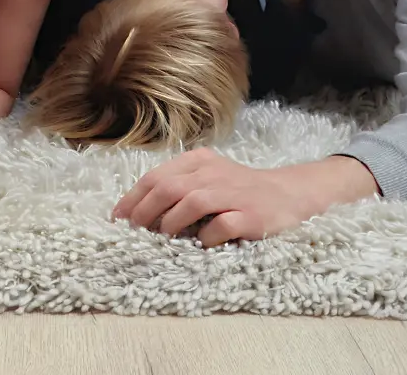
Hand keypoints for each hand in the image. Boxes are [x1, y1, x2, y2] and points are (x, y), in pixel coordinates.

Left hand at [112, 150, 377, 245]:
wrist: (290, 194)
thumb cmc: (239, 189)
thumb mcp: (208, 177)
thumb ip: (178, 186)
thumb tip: (137, 211)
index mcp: (199, 161)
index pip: (155, 176)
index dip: (132, 198)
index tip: (117, 219)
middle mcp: (214, 173)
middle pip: (167, 187)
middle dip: (143, 212)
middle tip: (133, 232)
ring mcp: (233, 194)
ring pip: (190, 202)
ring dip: (170, 223)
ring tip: (161, 239)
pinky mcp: (250, 216)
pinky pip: (221, 227)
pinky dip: (205, 237)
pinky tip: (199, 245)